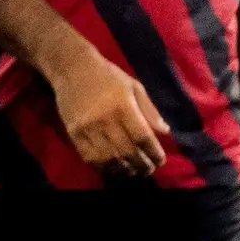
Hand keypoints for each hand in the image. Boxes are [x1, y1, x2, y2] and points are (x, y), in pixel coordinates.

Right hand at [48, 52, 170, 175]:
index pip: (142, 137)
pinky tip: (113, 167)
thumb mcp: (134, 86)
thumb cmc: (108, 76)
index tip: (161, 161)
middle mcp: (106, 119)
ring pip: (108, 159)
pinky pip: (89, 158)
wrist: (73, 69)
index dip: (153, 152)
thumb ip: (150, 110)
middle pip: (126, 151)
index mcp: (124, 106)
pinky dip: (103, 167)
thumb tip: (165, 132)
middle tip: (149, 170)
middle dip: (141, 164)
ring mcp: (88, 128)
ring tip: (133, 171)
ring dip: (123, 169)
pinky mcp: (73, 134)